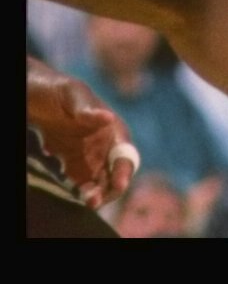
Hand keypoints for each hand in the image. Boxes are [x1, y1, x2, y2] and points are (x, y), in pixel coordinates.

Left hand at [27, 65, 135, 210]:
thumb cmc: (59, 90)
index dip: (125, 169)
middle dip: (109, 189)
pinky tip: (72, 193)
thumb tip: (109, 118)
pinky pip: (82, 185)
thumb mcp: (72, 95)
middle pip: (115, 174)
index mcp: (112, 128)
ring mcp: (90, 158)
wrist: (37, 97)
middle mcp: (105, 146)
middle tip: (95, 199)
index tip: (120, 184)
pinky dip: (80, 193)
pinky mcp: (74, 167)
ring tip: (86, 200)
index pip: (125, 153)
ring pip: (99, 183)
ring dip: (95, 194)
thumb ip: (89, 109)